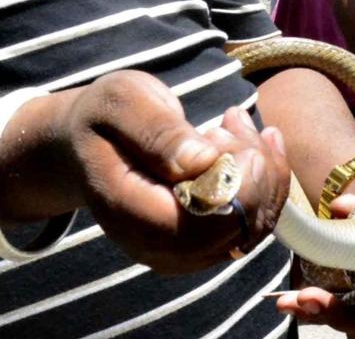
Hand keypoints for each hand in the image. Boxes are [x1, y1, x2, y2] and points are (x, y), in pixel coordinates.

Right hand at [59, 70, 289, 273]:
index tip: (228, 130)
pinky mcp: (205, 242)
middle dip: (255, 169)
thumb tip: (204, 161)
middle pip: (237, 228)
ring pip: (255, 225)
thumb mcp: (122, 103)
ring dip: (264, 170)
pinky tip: (254, 142)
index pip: (202, 222)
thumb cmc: (104, 120)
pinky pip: (255, 222)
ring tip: (236, 124)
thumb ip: (157, 131)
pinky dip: (266, 180)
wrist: (89, 147)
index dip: (236, 183)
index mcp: (130, 213)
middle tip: (232, 120)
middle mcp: (158, 246)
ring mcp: (184, 251)